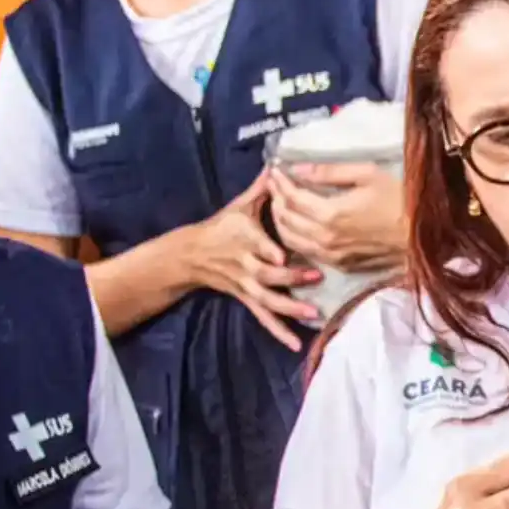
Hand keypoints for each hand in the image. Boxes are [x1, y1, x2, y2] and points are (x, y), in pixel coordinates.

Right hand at [187, 170, 320, 349]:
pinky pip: (264, 317)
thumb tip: (278, 164)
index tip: (284, 258)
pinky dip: (279, 331)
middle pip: (266, 275)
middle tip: (316, 278)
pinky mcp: (247, 298)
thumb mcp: (240, 206)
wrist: (191, 254)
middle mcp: (246, 264)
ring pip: (267, 299)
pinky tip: (296, 344)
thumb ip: (263, 189)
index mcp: (245, 239)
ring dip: (290, 308)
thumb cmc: (222, 226)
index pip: (257, 245)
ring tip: (312, 314)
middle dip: (290, 279)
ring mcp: (246, 285)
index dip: (268, 252)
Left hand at [269, 163, 406, 272]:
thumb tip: (298, 169)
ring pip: (290, 239)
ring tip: (282, 203)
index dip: (280, 182)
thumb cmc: (400, 198)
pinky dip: (294, 237)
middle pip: (285, 219)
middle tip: (276, 184)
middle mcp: (324, 238)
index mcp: (330, 213)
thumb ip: (330, 172)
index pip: (291, 197)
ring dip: (280, 220)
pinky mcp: (340, 265)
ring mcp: (331, 255)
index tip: (275, 169)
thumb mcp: (368, 174)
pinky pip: (306, 251)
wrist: (424, 235)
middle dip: (275, 199)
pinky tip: (298, 225)